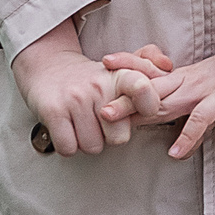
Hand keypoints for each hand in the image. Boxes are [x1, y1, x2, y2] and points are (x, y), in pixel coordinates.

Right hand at [12, 24, 169, 154]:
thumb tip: (167, 66)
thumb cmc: (90, 77)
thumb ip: (148, 65)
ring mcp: (74, 99)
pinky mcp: (53, 111)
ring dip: (88, 141)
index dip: (148, 106)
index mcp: (118, 75)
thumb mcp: (120, 67)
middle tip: (100, 121)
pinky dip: (69, 145)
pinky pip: (69, 148)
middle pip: (119, 138)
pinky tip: (68, 129)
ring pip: (93, 147)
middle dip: (109, 137)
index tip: (141, 112)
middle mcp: (97, 86)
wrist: (47, 67)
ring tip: (83, 123)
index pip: (143, 89)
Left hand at [104, 0, 214, 160]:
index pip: (148, 80)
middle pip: (147, 90)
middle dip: (119, 98)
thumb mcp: (211, 94)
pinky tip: (175, 152)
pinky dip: (188, 135)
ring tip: (112, 121)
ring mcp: (203, 88)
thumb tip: (177, 136)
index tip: (96, 80)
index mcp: (183, 79)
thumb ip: (192, 111)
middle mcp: (187, 81)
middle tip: (91, 106)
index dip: (123, 79)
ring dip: (138, 110)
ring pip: (165, 99)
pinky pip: (202, 117)